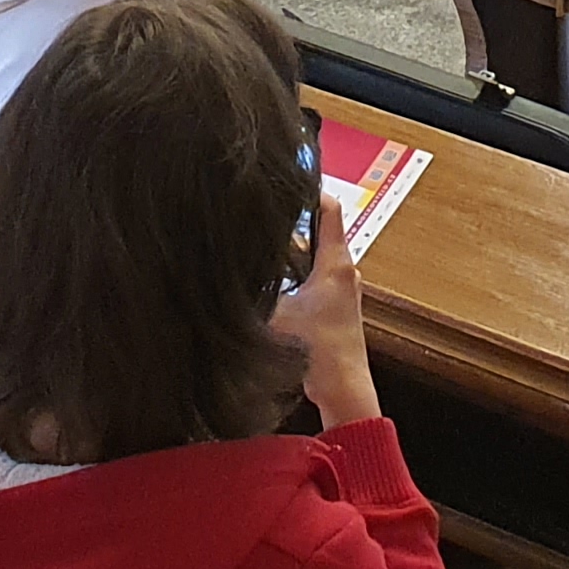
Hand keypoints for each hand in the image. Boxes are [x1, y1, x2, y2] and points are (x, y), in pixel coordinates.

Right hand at [266, 184, 379, 427]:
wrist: (344, 390)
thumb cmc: (320, 353)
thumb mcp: (277, 314)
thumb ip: (255, 289)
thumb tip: (224, 271)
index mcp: (336, 263)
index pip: (329, 208)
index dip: (308, 188)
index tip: (284, 178)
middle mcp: (345, 271)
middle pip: (319, 229)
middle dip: (290, 220)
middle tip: (259, 212)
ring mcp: (342, 290)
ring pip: (314, 255)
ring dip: (291, 250)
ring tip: (261, 242)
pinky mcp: (336, 307)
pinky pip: (314, 276)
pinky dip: (295, 272)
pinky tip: (272, 280)